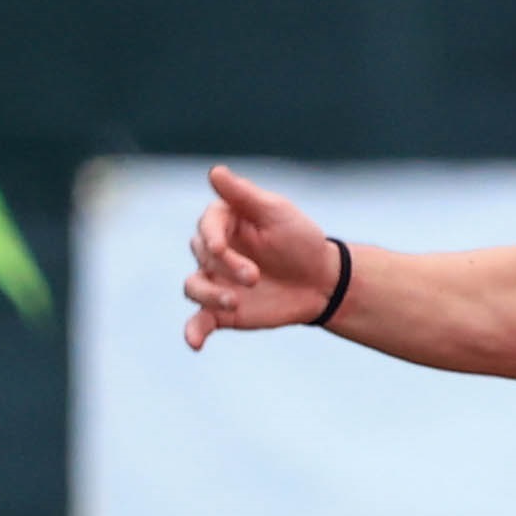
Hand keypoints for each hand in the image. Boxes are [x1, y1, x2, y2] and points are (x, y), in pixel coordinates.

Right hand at [181, 165, 338, 349]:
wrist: (323, 282)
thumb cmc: (301, 240)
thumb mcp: (277, 212)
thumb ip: (244, 196)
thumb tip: (214, 171)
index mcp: (226, 222)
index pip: (206, 226)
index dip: (212, 238)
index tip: (222, 249)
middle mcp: (216, 251)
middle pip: (201, 255)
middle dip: (225, 267)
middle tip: (255, 277)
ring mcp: (217, 281)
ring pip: (194, 286)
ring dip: (209, 296)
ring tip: (234, 303)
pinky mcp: (222, 311)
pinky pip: (199, 321)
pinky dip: (193, 332)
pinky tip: (195, 343)